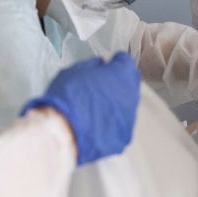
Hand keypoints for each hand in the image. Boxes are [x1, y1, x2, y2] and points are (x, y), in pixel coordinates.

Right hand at [22, 53, 140, 164]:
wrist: (66, 130)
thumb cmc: (68, 98)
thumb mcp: (73, 71)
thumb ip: (91, 65)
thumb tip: (99, 65)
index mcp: (122, 74)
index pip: (125, 62)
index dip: (115, 63)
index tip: (108, 66)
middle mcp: (131, 94)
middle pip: (129, 84)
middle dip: (118, 82)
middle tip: (100, 86)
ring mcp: (130, 116)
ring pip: (126, 105)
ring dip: (115, 103)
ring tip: (95, 106)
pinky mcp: (125, 135)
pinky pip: (121, 124)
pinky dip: (112, 121)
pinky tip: (96, 122)